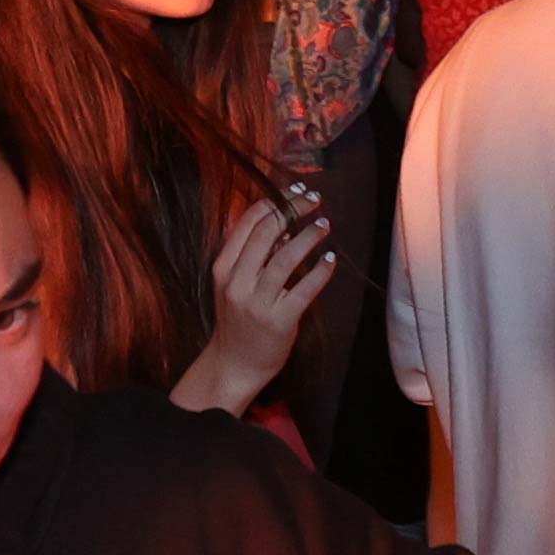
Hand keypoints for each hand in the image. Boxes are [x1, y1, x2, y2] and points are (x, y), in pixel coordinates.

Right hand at [203, 194, 335, 384]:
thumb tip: (284, 226)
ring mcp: (257, 302)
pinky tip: (330, 258)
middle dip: (294, 210)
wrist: (234, 364)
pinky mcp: (279, 320)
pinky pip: (304, 290)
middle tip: (315, 200)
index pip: (249, 223)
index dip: (275, 201)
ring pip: (286, 258)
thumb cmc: (238, 320)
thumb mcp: (234, 284)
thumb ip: (252, 255)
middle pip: (267, 233)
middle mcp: (237, 282)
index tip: (295, 190)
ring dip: (309, 236)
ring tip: (324, 225)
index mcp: (223, 268)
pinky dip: (320, 271)